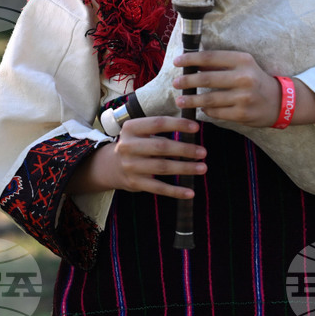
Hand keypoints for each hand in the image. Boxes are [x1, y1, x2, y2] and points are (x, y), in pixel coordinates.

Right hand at [68, 115, 205, 198]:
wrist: (111, 166)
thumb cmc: (135, 145)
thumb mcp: (139, 132)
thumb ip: (159, 129)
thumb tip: (191, 127)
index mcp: (131, 128)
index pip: (157, 123)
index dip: (178, 124)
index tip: (196, 127)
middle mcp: (128, 146)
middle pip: (161, 147)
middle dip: (184, 149)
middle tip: (203, 152)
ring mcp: (130, 166)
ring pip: (162, 167)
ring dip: (185, 168)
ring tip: (202, 167)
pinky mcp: (135, 183)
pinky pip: (158, 188)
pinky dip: (175, 191)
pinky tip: (190, 192)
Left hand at [173, 50, 279, 127]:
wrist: (280, 101)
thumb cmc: (255, 79)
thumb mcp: (242, 65)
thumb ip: (220, 64)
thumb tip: (192, 63)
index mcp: (242, 60)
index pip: (210, 57)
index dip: (190, 59)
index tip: (177, 62)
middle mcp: (244, 77)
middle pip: (206, 79)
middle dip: (187, 81)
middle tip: (175, 83)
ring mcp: (244, 97)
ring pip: (209, 99)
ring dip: (191, 100)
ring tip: (180, 100)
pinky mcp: (243, 114)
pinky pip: (217, 112)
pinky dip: (206, 110)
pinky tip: (200, 108)